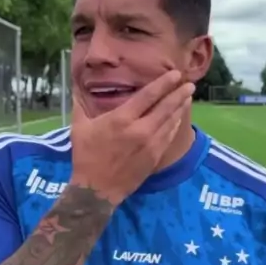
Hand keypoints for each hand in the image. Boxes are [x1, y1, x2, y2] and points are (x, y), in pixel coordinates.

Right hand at [70, 70, 193, 205]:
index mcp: (122, 119)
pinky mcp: (154, 157)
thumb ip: (80, 105)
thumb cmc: (86, 157)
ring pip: (170, 122)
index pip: (148, 95)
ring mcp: (150, 144)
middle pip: (165, 107)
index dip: (164, 83)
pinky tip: (178, 119)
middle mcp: (140, 129)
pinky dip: (175, 126)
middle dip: (179, 94)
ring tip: (188, 98)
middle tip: (190, 84)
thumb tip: (75, 87)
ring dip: (180, 108)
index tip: (175, 74)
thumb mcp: (79, 128)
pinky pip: (169, 137)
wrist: (96, 190)